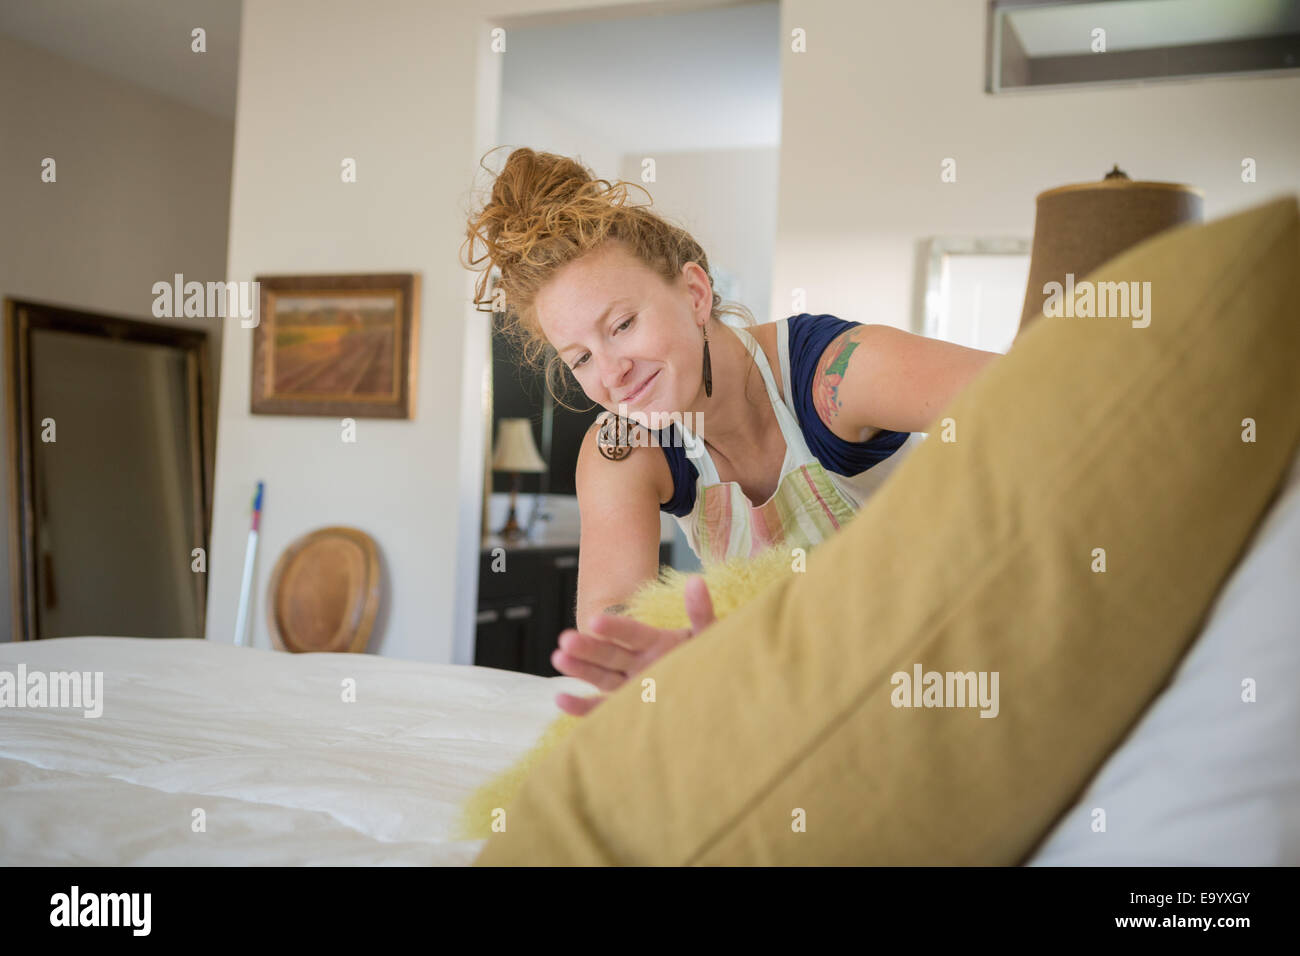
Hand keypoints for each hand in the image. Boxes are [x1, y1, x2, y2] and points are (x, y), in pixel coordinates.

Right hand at [554, 576, 715, 716]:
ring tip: (558, 658)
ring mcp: (631, 686)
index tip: (596, 621)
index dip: (615, 627)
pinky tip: (561, 699)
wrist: (720, 698)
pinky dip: (582, 707)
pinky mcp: (627, 708)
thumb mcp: (709, 636)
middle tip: (565, 639)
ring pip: (602, 676)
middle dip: (587, 647)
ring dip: (579, 669)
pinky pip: (602, 708)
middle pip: (610, 654)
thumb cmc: (714, 662)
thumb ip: (701, 612)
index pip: (632, 633)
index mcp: (655, 642)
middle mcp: (638, 662)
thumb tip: (696, 581)